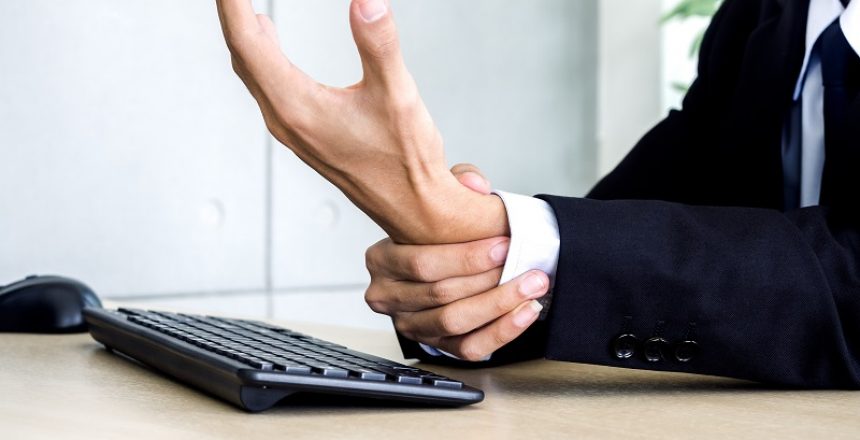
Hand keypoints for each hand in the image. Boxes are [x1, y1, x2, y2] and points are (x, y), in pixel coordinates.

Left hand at [215, 0, 506, 243]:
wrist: (414, 209)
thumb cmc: (406, 163)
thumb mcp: (398, 96)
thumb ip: (379, 45)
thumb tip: (365, 1)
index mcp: (298, 109)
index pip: (247, 42)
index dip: (233, 3)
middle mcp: (286, 120)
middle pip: (242, 54)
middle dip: (233, 11)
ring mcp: (292, 130)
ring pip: (252, 71)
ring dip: (244, 32)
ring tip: (242, 2)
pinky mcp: (304, 133)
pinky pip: (266, 85)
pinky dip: (259, 54)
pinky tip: (267, 40)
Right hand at [364, 165, 548, 360]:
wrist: (440, 263)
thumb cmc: (438, 233)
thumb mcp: (441, 199)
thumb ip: (458, 182)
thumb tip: (476, 183)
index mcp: (380, 259)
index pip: (422, 263)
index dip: (466, 256)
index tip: (505, 243)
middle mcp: (386, 296)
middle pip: (440, 293)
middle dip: (490, 279)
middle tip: (528, 264)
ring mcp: (408, 324)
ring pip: (455, 321)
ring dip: (500, 304)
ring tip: (532, 285)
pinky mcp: (434, 345)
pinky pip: (469, 348)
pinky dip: (502, 332)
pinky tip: (526, 312)